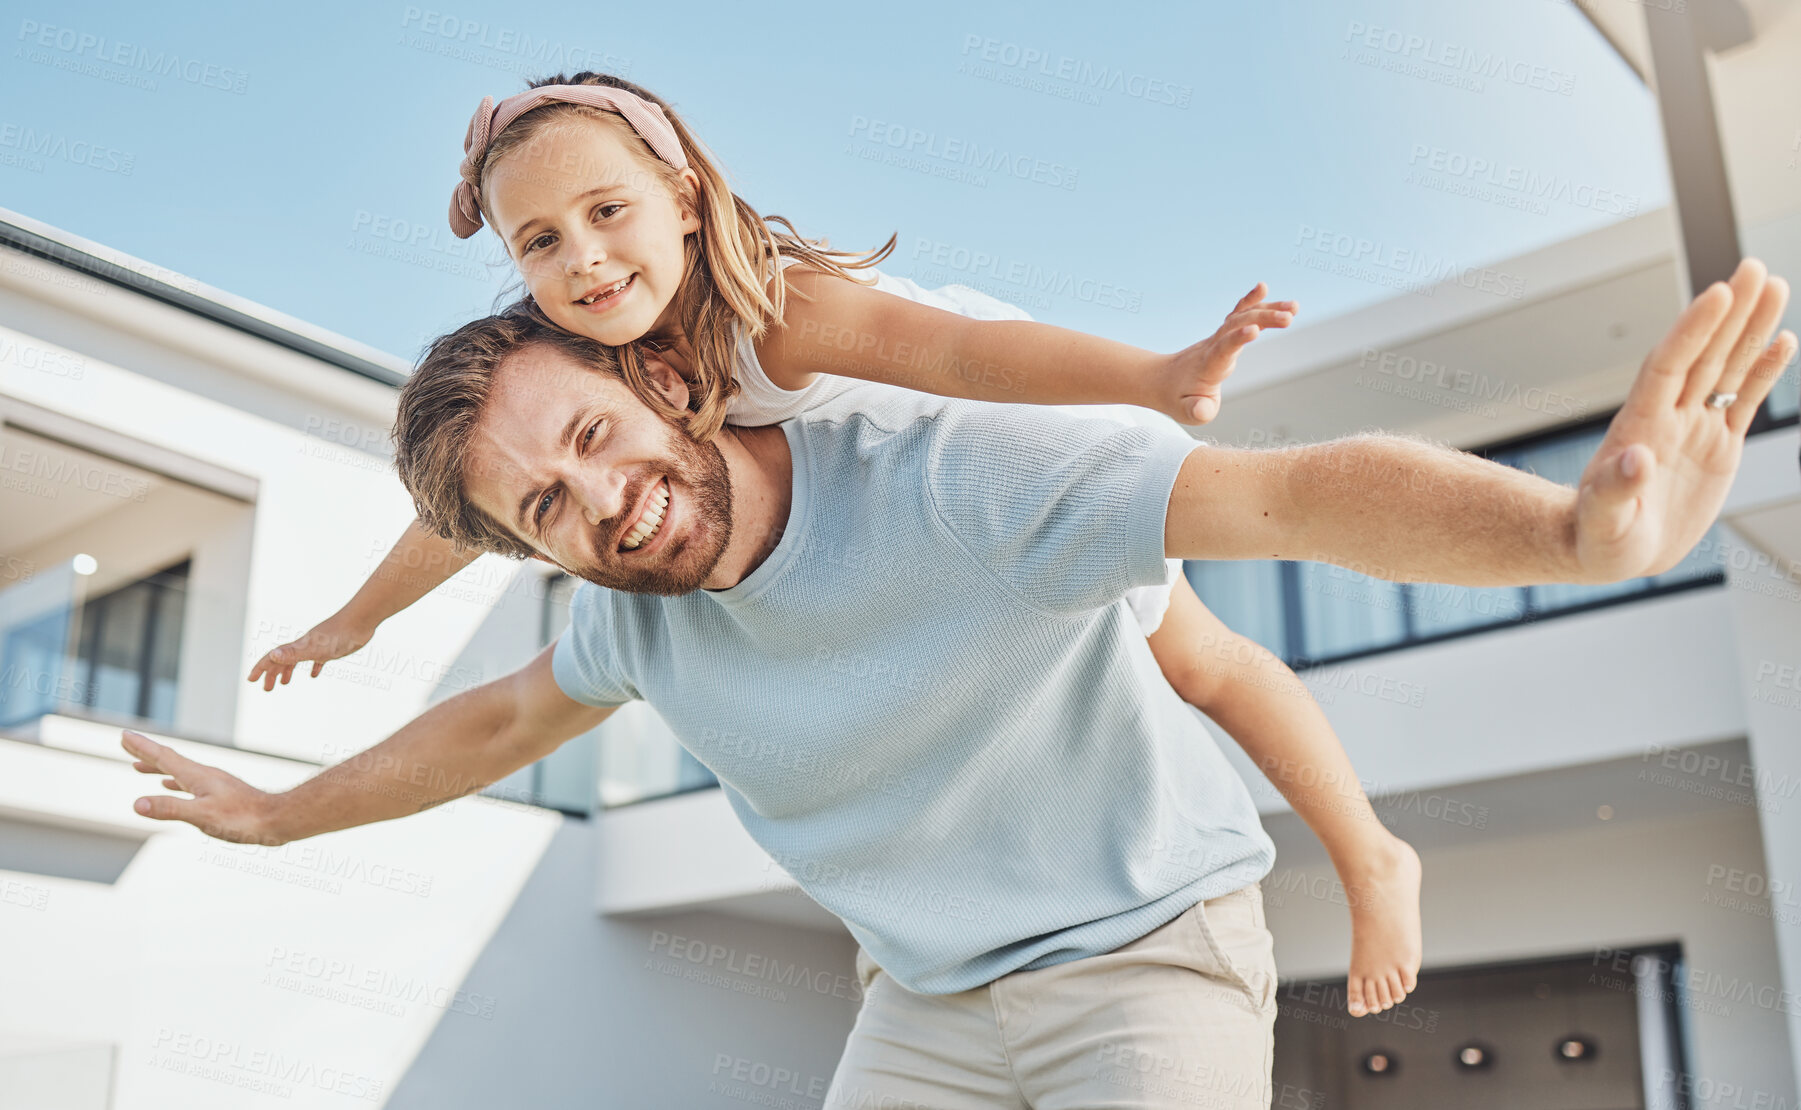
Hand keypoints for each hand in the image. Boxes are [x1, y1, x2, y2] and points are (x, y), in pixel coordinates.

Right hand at [121, 730, 285, 844]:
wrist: (277, 819)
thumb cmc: (243, 819)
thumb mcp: (202, 815)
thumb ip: (171, 808)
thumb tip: (137, 803)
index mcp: (197, 776)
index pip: (163, 757)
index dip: (141, 747)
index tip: (124, 734)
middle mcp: (203, 775)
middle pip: (169, 760)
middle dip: (146, 752)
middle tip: (126, 743)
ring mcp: (213, 784)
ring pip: (178, 772)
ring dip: (158, 767)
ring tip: (140, 766)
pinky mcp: (220, 794)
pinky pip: (190, 784)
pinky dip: (175, 782)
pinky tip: (172, 787)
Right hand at [246, 613, 373, 691]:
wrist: (361, 620)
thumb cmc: (339, 634)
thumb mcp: (314, 648)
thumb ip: (293, 652)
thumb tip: (272, 656)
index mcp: (297, 646)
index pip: (272, 657)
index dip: (260, 668)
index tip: (250, 680)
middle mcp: (304, 645)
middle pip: (282, 660)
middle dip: (272, 674)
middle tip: (266, 689)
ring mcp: (318, 646)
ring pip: (298, 659)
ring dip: (288, 670)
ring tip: (285, 683)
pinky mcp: (332, 648)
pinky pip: (318, 659)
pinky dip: (313, 667)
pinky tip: (314, 675)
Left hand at [1160, 283, 1296, 423]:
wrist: (1161, 380)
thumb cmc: (1178, 399)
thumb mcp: (1185, 413)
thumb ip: (1196, 411)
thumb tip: (1202, 410)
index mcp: (1207, 366)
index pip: (1223, 349)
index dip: (1237, 339)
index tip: (1254, 330)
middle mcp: (1212, 347)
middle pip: (1237, 327)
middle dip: (1262, 319)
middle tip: (1289, 317)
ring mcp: (1217, 338)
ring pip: (1240, 317)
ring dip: (1266, 309)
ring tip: (1294, 307)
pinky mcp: (1223, 335)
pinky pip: (1237, 315)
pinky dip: (1251, 302)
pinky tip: (1264, 288)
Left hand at [1573, 257, 1794, 582]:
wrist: (1611, 550)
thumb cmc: (1597, 536)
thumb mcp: (1602, 519)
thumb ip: (1615, 489)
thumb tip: (1635, 459)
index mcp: (1641, 426)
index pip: (1670, 365)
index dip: (1693, 330)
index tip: (1717, 292)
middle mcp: (1670, 416)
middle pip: (1704, 353)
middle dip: (1731, 312)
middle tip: (1754, 266)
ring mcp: (1695, 427)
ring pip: (1728, 367)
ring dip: (1751, 328)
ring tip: (1774, 285)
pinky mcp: (1717, 446)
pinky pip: (1744, 400)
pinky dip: (1763, 371)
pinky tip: (1782, 339)